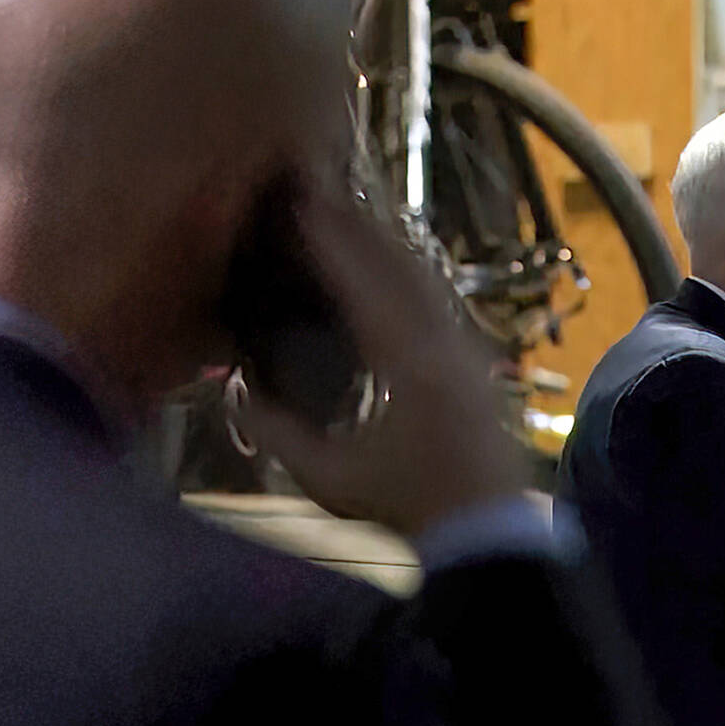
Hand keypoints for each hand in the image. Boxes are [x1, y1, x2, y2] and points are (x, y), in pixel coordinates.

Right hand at [234, 185, 527, 538]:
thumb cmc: (408, 508)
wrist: (489, 532)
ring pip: (428, 283)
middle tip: (322, 194)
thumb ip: (279, 433)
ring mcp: (471, 355)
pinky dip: (413, 280)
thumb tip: (235, 391)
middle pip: (401, 268)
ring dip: (388, 249)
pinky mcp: (481, 369)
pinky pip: (442, 307)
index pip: (364, 283)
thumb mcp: (330, 479)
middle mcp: (446, 346)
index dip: (332, 239)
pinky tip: (396, 275)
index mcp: (409, 365)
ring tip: (352, 221)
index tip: (303, 202)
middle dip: (360, 229)